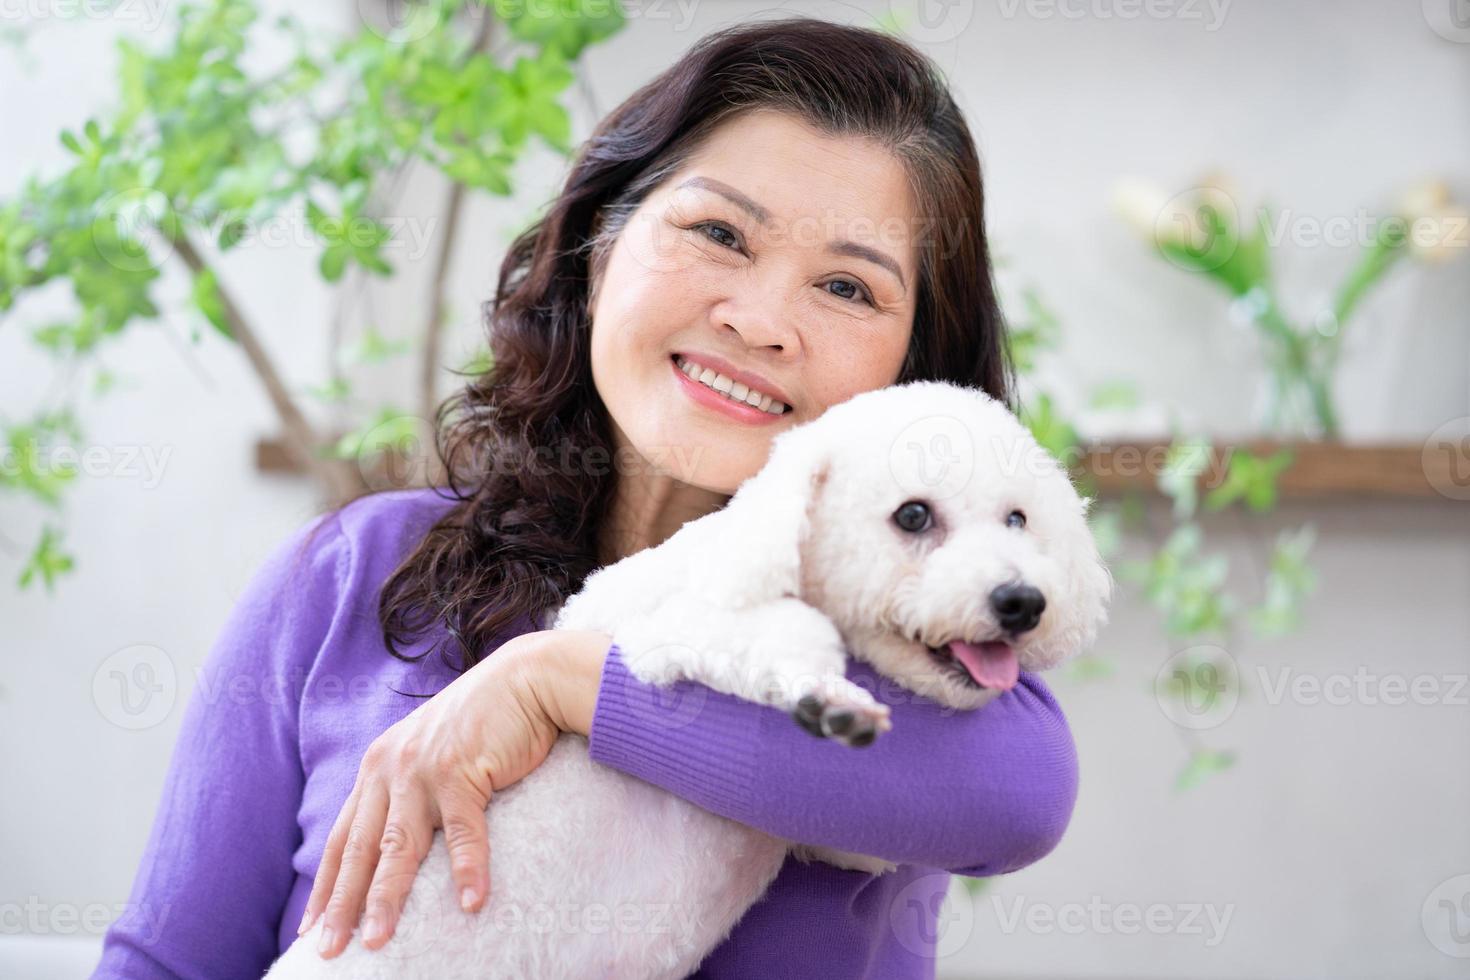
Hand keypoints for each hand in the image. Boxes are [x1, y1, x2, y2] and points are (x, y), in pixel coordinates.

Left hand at [298, 628, 612, 957]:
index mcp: (379, 767)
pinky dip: (467, 868)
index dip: (326, 885)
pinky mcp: (461, 771)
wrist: (525, 679)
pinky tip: (470, 903)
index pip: (343, 838)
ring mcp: (423, 770)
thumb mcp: (432, 753)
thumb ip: (412, 789)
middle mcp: (391, 768)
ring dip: (387, 897)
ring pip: (399, 846)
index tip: (311, 927)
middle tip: (329, 951)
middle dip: (343, 904)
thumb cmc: (485, 721)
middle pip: (360, 849)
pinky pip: (462, 830)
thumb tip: (405, 841)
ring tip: (379, 941)